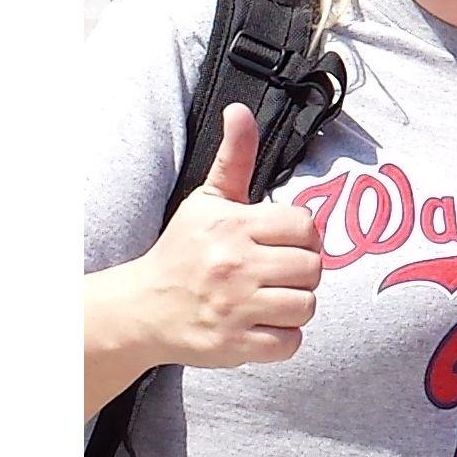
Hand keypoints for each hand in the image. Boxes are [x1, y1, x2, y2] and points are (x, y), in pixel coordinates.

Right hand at [126, 106, 326, 369]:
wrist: (142, 309)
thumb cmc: (182, 250)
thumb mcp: (207, 200)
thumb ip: (234, 157)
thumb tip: (239, 110)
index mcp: (233, 226)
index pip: (305, 226)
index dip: (302, 235)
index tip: (283, 242)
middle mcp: (235, 266)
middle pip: (314, 268)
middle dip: (302, 271)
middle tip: (278, 272)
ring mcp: (234, 308)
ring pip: (306, 306)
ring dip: (294, 305)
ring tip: (270, 299)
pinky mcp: (234, 346)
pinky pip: (291, 344)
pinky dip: (283, 338)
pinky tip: (262, 324)